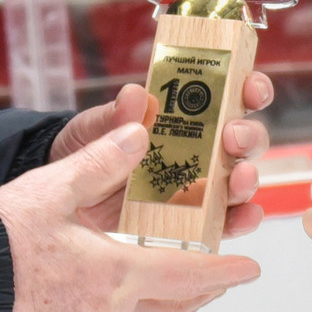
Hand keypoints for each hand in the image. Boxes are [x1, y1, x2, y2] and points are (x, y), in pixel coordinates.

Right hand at [0, 123, 259, 311]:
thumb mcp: (52, 191)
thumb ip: (99, 163)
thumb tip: (140, 133)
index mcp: (116, 275)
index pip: (188, 277)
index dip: (224, 272)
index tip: (252, 270)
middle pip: (173, 307)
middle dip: (202, 291)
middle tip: (221, 277)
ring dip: (169, 304)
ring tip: (179, 287)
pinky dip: (131, 311)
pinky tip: (118, 295)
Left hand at [52, 71, 273, 241]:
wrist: (62, 196)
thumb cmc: (86, 152)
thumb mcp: (92, 130)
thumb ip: (114, 117)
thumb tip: (135, 95)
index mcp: (185, 116)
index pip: (230, 96)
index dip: (250, 89)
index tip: (249, 88)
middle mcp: (201, 150)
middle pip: (244, 140)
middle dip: (248, 136)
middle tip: (232, 136)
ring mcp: (199, 187)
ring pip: (240, 181)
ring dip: (247, 179)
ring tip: (237, 178)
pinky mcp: (192, 222)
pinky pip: (225, 223)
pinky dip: (239, 220)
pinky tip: (239, 217)